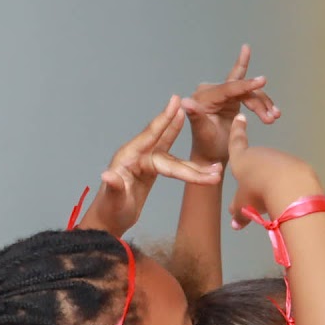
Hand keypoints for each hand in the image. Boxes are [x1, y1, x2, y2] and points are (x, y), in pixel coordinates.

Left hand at [85, 96, 221, 234]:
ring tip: (217, 170)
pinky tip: (204, 167)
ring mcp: (146, 162)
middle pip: (169, 152)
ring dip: (195, 167)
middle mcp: (138, 156)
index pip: (150, 137)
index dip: (164, 120)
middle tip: (213, 160)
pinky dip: (190, 168)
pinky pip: (174, 165)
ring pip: (175, 161)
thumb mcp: (111, 201)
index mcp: (128, 157)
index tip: (177, 103)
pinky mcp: (152, 170)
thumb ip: (113, 187)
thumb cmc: (108, 211)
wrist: (107, 221)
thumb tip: (107, 175)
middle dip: (191, 161)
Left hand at [181, 44, 278, 163]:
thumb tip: (186, 102)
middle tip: (273, 116)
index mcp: (203, 97)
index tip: (263, 80)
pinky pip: (248, 94)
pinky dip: (261, 104)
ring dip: (263, 104)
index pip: (228, 88)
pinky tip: (273, 112)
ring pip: (248, 92)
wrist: (212, 155)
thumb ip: (196, 116)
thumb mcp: (203, 133)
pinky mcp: (230, 99)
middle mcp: (211, 91)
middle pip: (241, 89)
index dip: (246, 84)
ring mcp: (222, 94)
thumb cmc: (207, 147)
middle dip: (258, 101)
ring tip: (274, 117)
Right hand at [225, 115, 317, 228]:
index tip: (240, 118)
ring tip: (271, 200)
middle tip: (254, 192)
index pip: (236, 142)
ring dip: (271, 182)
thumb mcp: (243, 205)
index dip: (236, 132)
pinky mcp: (296, 165)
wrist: (289, 185)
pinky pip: (288, 175)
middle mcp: (260, 154)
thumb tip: (236, 224)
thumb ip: (239, 213)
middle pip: (255, 162)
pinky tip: (286, 197)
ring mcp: (280, 158)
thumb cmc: (257, 191)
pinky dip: (286, 185)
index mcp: (242, 159)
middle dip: (255, 174)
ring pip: (272, 170)